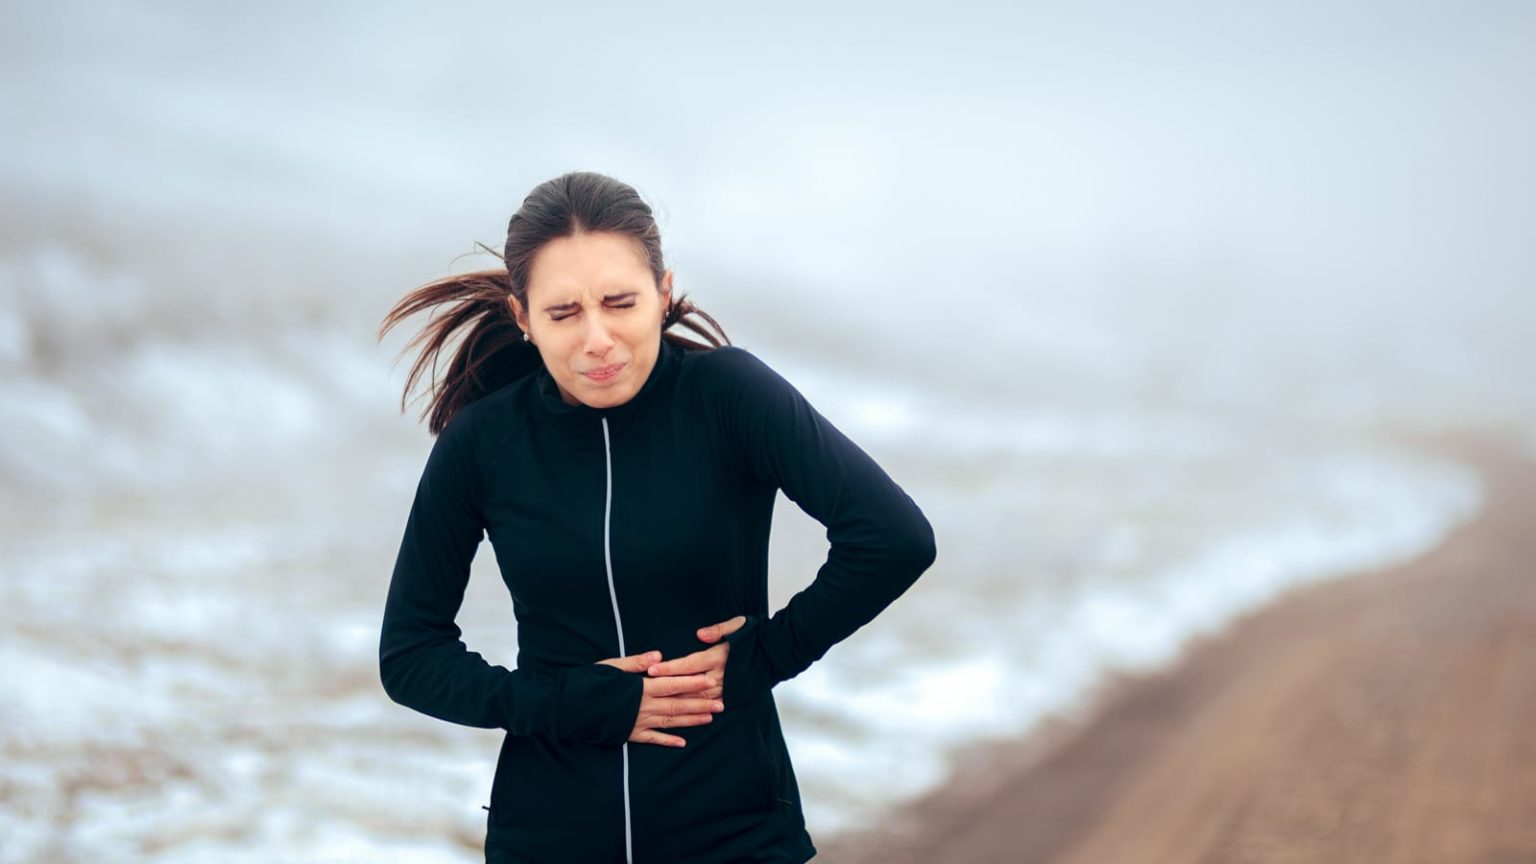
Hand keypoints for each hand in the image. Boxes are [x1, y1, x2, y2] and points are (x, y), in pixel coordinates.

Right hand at [598, 650, 723, 747]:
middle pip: (677, 705)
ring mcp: (637, 722)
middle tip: (721, 704)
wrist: (569, 707)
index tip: (711, 682)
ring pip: (669, 722)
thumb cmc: (589, 683)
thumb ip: (637, 663)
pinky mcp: (629, 734)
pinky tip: (682, 743)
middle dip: (700, 704)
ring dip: (690, 721)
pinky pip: (652, 739)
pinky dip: (667, 741)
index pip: (672, 685)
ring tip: (709, 719)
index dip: (693, 683)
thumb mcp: (612, 666)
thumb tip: (659, 655)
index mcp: (640, 688)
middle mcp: (643, 706)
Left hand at [644, 615, 747, 702]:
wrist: (774, 653)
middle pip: (690, 685)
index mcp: (719, 657)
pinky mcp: (733, 695)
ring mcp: (727, 687)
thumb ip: (718, 630)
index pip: (689, 665)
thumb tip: (700, 635)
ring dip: (680, 701)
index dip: (670, 668)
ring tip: (660, 703)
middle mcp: (721, 675)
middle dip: (668, 688)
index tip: (653, 670)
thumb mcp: (737, 626)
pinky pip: (712, 704)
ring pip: (699, 698)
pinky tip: (685, 712)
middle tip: (648, 690)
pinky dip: (698, 710)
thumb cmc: (754, 636)